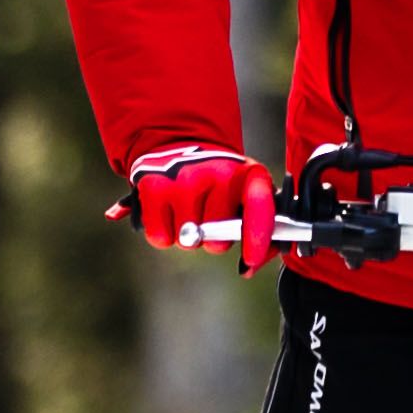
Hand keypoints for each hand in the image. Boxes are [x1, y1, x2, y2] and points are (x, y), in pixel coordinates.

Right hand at [119, 142, 277, 259]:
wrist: (179, 143)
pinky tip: (168, 212)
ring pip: (187, 241)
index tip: (250, 259)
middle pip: (217, 241)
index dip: (257, 236)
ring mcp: (183, 178)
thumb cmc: (216, 179)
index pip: (259, 205)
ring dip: (186, 236)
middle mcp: (216, 171)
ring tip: (187, 210)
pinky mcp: (153, 186)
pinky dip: (163, 234)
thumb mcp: (243, 191)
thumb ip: (257, 228)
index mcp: (246, 173)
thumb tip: (248, 268)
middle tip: (207, 217)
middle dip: (212, 239)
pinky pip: (160, 238)